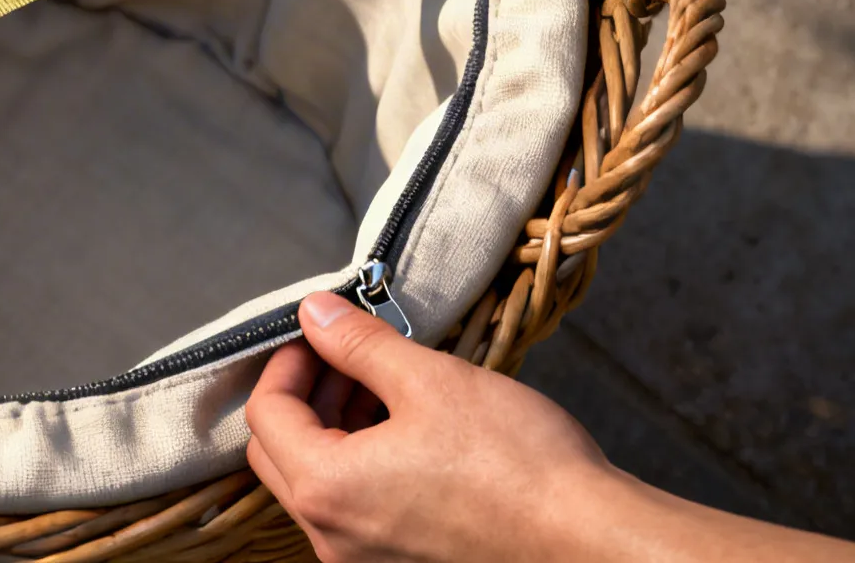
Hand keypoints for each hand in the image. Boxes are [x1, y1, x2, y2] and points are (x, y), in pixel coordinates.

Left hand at [244, 292, 610, 561]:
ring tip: (386, 385)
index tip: (320, 333)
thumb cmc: (518, 465)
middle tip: (347, 356)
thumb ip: (358, 345)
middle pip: (279, 454)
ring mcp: (364, 560)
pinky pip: (356, 508)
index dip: (288, 361)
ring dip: (336, 428)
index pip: (267, 414)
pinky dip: (364, 463)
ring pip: (318, 482)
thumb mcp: (428, 380)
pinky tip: (408, 430)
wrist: (588, 539)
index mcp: (326, 489)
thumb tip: (315, 315)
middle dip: (306, 395)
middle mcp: (332, 538)